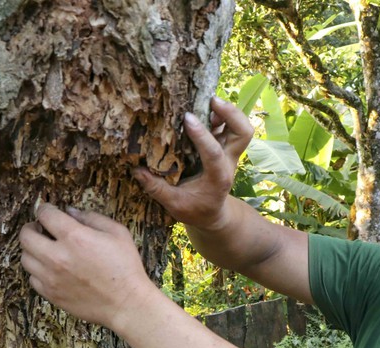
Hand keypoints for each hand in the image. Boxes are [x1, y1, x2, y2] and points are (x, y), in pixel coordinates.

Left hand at [19, 204, 154, 329]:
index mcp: (75, 237)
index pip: (45, 214)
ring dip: (32, 250)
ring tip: (44, 249)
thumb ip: (92, 218)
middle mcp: (57, 257)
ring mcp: (51, 278)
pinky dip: (38, 271)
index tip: (48, 210)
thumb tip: (70, 212)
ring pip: (25, 258)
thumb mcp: (117, 233)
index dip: (44, 208)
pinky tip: (50, 269)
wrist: (126, 303)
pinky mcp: (51, 294)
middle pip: (26, 236)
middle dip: (31, 227)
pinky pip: (32, 278)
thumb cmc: (125, 267)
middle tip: (40, 228)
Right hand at [133, 96, 253, 230]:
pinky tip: (206, 107)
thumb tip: (136, 170)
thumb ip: (157, 189)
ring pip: (241, 127)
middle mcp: (228, 162)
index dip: (202, 135)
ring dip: (229, 111)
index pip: (214, 153)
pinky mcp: (225, 147)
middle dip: (231, 114)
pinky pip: (231, 126)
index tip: (187, 118)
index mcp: (218, 177)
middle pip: (243, 133)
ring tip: (210, 100)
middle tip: (211, 100)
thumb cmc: (195, 210)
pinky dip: (223, 114)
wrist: (213, 214)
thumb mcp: (174, 205)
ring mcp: (229, 153)